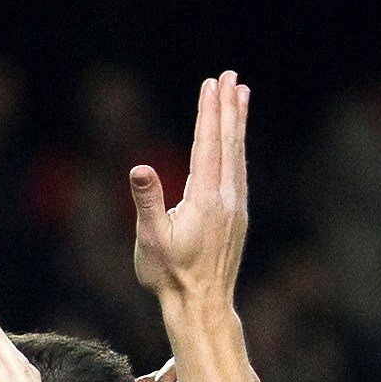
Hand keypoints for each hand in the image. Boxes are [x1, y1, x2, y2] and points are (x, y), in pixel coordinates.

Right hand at [126, 72, 251, 318]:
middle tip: (230, 76)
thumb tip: (140, 169)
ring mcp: (236, 207)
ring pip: (238, 154)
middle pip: (228, 142)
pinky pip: (240, 171)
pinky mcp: (238, 217)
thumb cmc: (170, 275)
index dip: (209, 112)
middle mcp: (226, 197)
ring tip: (241, 95)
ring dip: (238, 123)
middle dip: (228, 107)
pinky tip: (237, 142)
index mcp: (205, 198)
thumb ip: (148, 201)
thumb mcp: (151, 239)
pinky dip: (239, 148)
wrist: (202, 305)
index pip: (208, 144)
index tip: (211, 84)